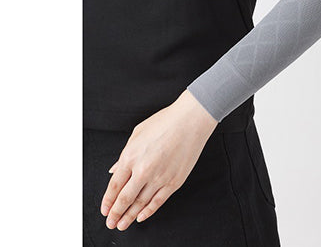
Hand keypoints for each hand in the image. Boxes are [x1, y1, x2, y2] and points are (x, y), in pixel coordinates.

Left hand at [100, 89, 217, 230]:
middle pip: (124, 199)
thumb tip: (114, 170)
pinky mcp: (174, 181)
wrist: (190, 121)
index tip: (105, 209)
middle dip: (116, 214)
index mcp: (130, 156)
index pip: (114, 186)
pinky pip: (158, 201)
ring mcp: (159, 177)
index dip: (108, 201)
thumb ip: (124, 155)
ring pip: (140, 203)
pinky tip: (141, 217)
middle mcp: (143, 170)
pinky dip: (148, 211)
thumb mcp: (138, 133)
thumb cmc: (166, 122)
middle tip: (111, 222)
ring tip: (123, 224)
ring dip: (130, 216)